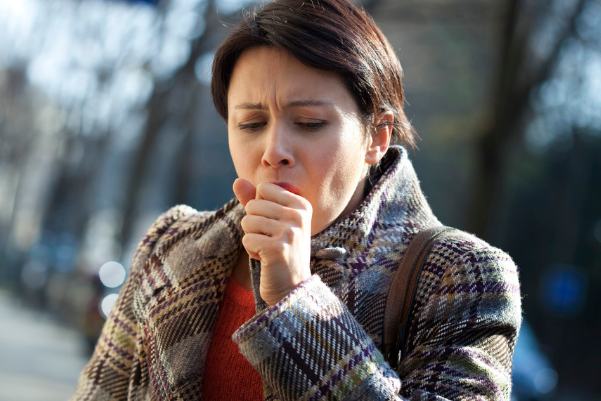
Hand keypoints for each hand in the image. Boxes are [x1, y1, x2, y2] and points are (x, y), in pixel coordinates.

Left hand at [233, 178, 312, 305]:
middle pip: (253, 204)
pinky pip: (247, 239)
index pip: (263, 188)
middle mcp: (299, 216)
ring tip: (268, 249)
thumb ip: (255, 200)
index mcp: (301, 204)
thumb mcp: (271, 221)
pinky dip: (251, 251)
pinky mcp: (277, 249)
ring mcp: (289, 232)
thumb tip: (237, 181)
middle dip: (254, 224)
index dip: (260, 207)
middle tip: (271, 240)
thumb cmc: (281, 251)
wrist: (293, 287)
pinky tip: (266, 259)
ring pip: (247, 221)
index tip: (274, 225)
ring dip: (252, 238)